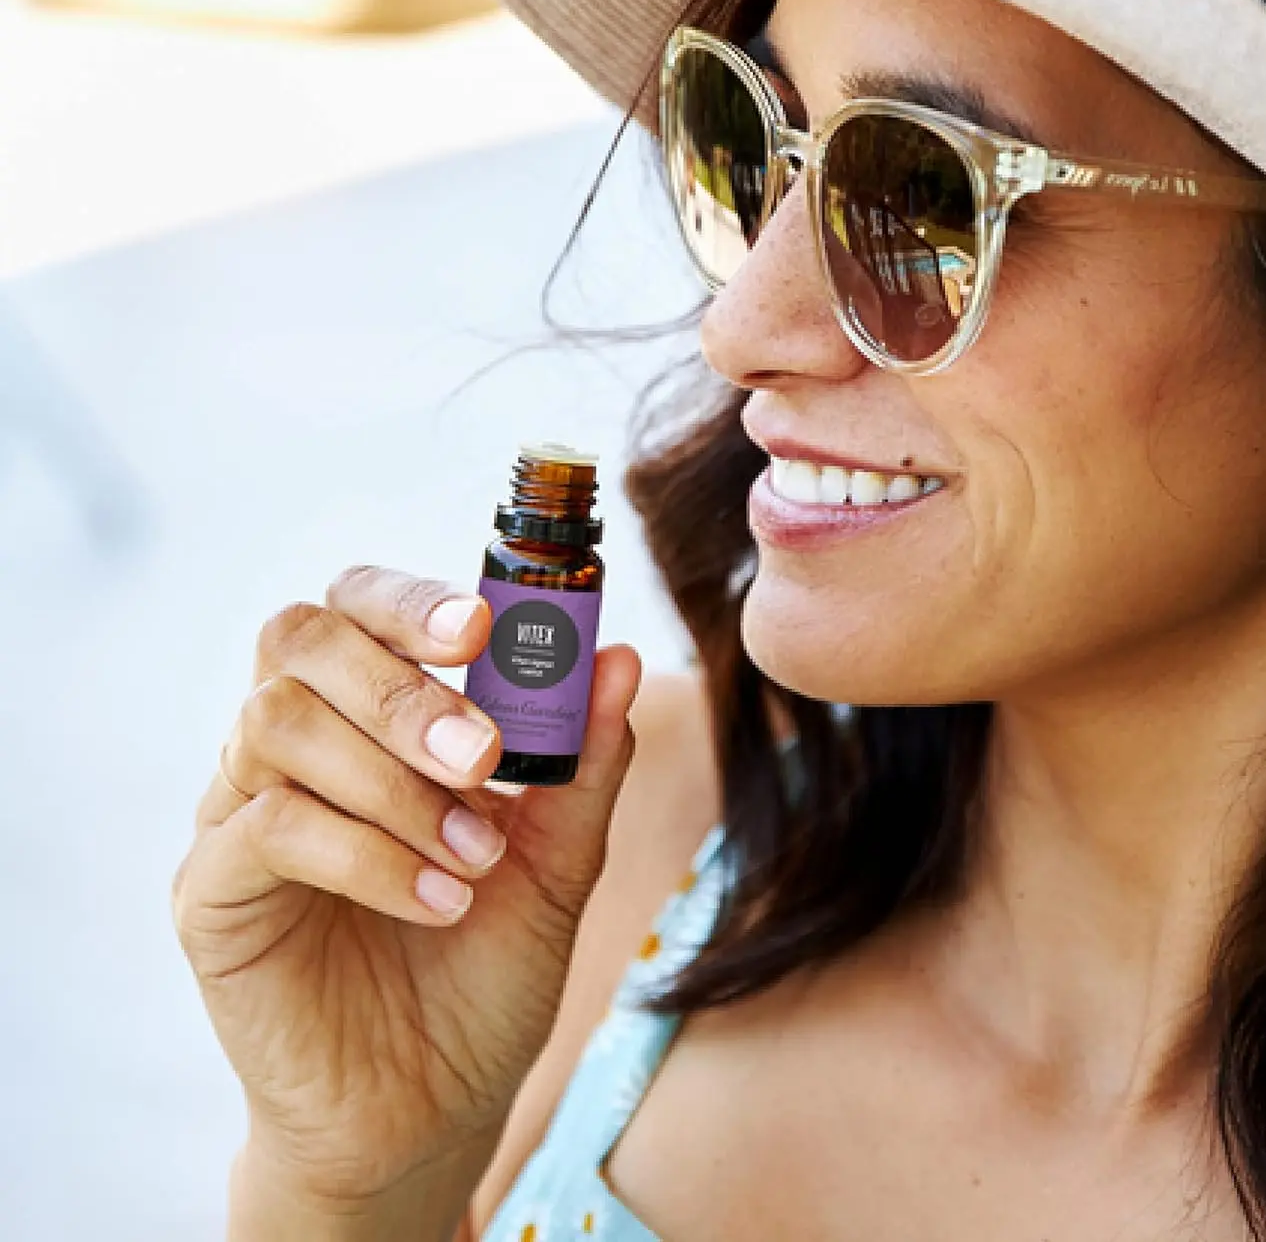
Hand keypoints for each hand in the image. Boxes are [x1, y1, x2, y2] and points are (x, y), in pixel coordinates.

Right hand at [171, 566, 639, 1222]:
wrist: (432, 1105)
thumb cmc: (486, 967)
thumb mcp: (559, 860)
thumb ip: (584, 761)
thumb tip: (615, 657)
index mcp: (368, 716)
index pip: (358, 605)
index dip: (412, 600)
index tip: (484, 628)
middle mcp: (294, 745)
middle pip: (302, 638)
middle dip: (404, 688)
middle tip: (486, 756)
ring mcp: (239, 811)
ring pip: (279, 724)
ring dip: (393, 783)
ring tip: (473, 858)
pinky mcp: (209, 892)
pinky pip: (266, 827)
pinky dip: (366, 854)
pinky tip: (437, 900)